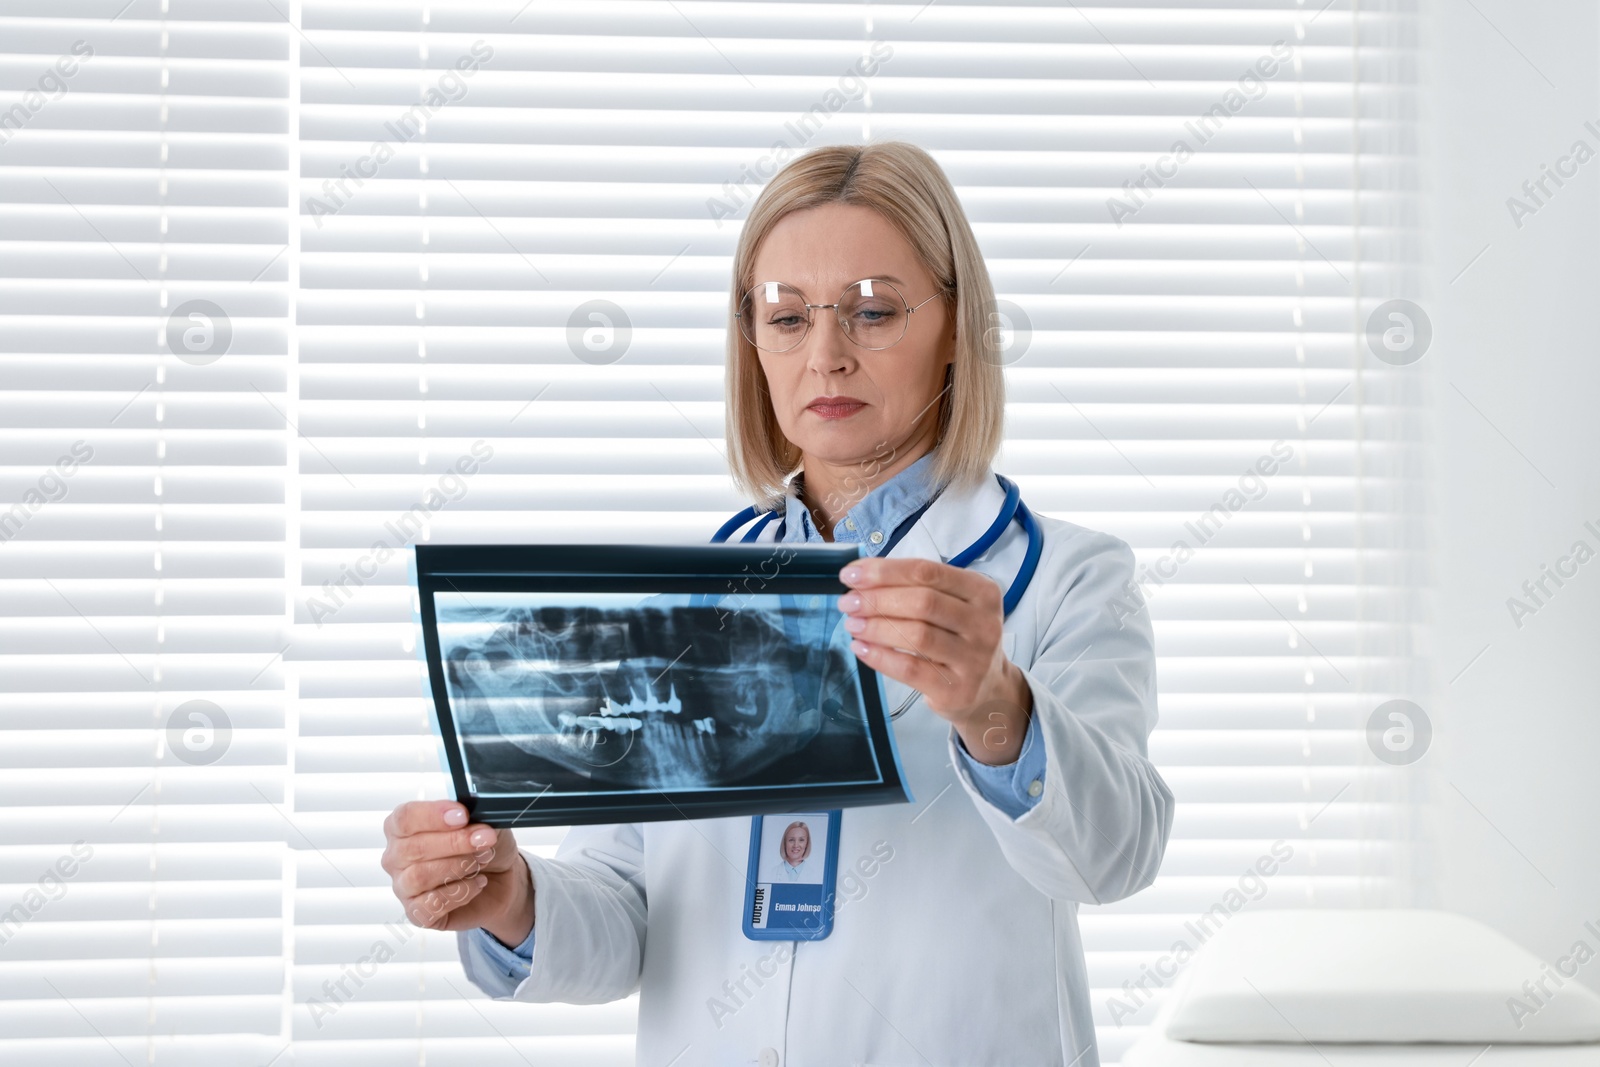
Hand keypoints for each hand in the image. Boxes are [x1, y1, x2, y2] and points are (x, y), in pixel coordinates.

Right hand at [381, 800, 532, 946]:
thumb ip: (473, 814)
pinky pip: (430, 905)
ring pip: (420, 876)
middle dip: (456, 842)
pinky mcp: (416, 913)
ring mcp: (403, 887)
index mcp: (402, 826)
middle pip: (414, 848)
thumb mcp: (483, 821)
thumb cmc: (482, 845)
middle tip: (485, 839)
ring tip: (482, 860)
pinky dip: (460, 892)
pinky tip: (477, 883)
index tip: (463, 816)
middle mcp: (396, 856)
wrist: (499, 879)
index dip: (433, 815)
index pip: (405, 818)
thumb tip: (471, 815)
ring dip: (459, 866)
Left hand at [838, 556, 1032, 764]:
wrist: (987, 688)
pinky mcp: (956, 688)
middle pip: (922, 602)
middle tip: (848, 602)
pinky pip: (910, 669)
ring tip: (852, 624)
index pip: (927, 571)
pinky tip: (861, 648)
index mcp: (982, 591)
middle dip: (877, 599)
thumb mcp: (952, 605)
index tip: (852, 574)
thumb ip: (915, 588)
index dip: (885, 571)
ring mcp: (974, 658)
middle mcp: (983, 623)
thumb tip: (862, 578)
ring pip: (917, 635)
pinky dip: (880, 657)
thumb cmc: (959, 637)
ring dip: (876, 627)